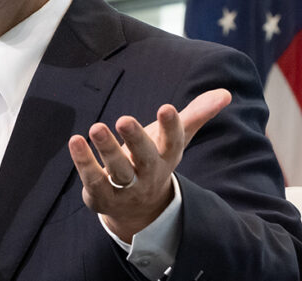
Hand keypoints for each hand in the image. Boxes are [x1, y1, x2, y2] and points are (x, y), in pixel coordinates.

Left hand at [67, 89, 230, 239]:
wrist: (138, 209)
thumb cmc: (154, 160)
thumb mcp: (175, 139)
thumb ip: (197, 115)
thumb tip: (226, 93)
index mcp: (167, 157)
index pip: (173, 142)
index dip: (172, 126)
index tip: (166, 107)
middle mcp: (148, 174)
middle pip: (145, 158)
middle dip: (136, 140)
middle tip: (124, 118)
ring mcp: (125, 188)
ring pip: (118, 170)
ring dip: (107, 149)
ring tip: (96, 127)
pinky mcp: (101, 195)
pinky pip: (93, 179)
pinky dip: (83, 161)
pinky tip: (75, 141)